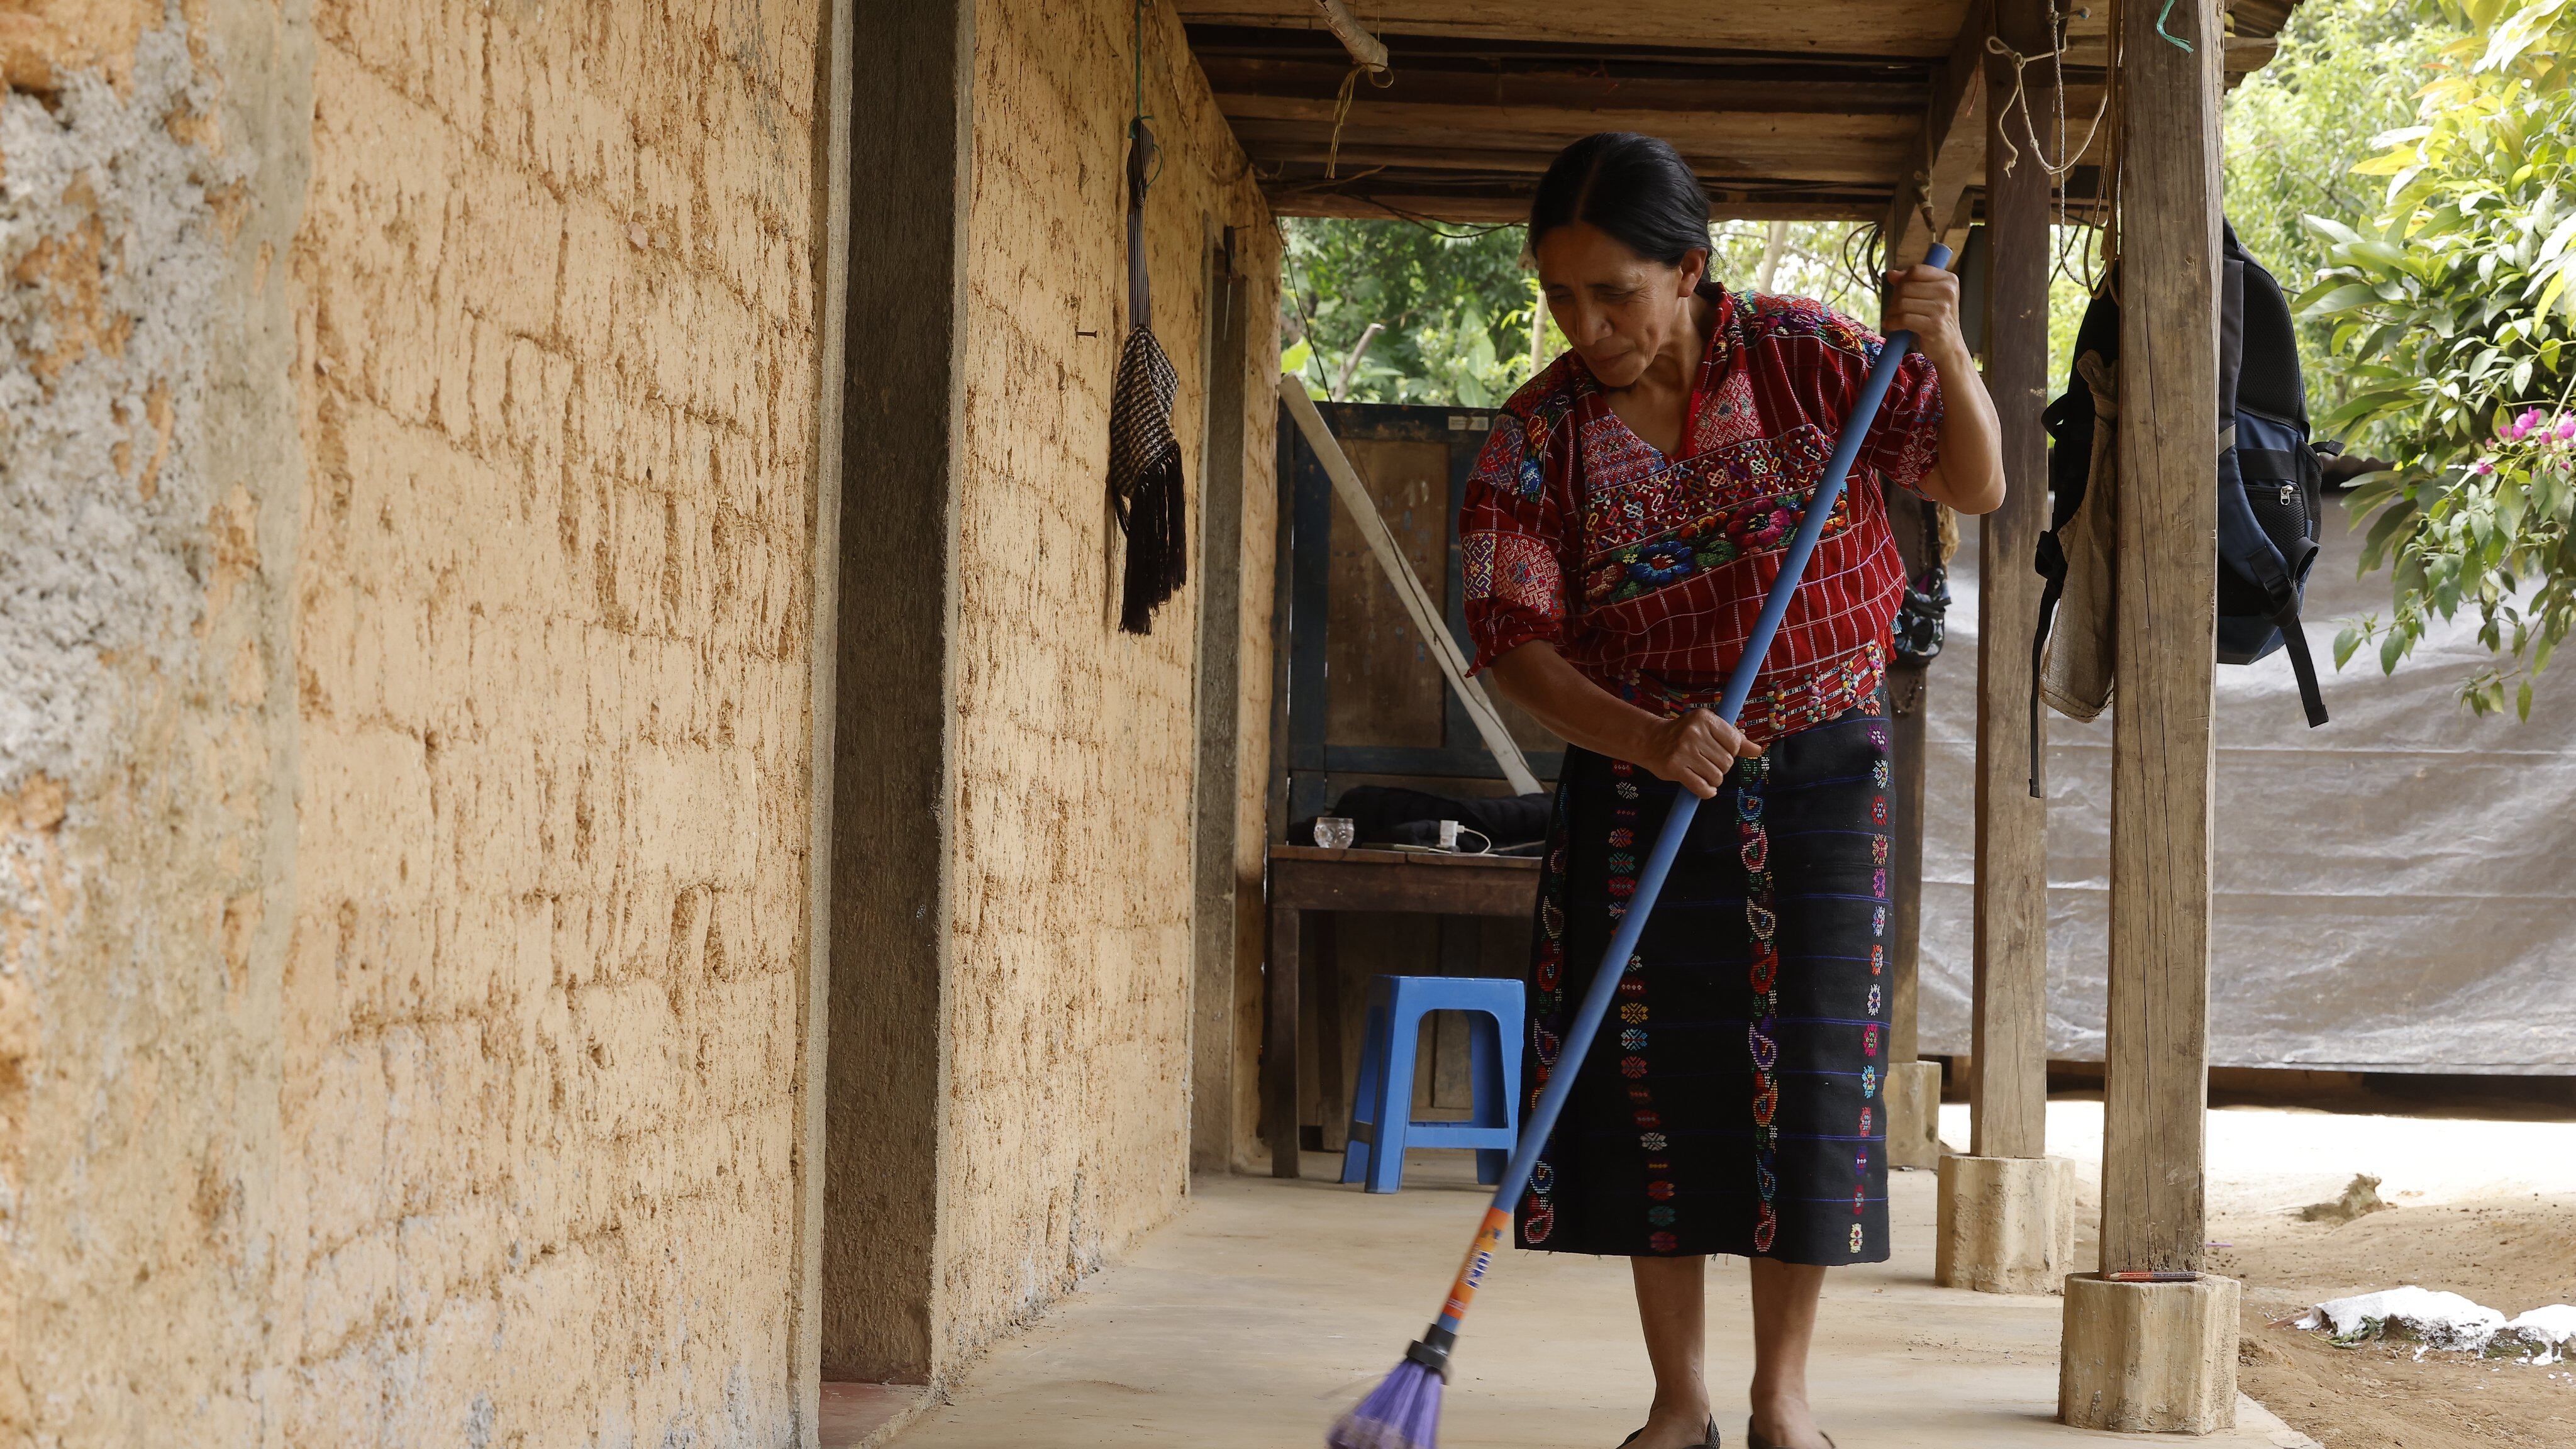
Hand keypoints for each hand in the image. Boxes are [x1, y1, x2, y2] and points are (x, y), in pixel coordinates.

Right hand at [1634, 709, 1761, 798]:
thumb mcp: (1707, 729)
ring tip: (1701, 773)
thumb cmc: (1683, 735)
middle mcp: (1694, 732)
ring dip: (1713, 780)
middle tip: (1706, 762)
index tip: (1719, 752)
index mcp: (1704, 718)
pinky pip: (1702, 788)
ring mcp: (1683, 751)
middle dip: (1721, 767)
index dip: (1730, 752)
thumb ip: (1734, 739)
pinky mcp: (1675, 768)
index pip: (1734, 743)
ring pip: (1717, 776)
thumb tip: (1757, 750)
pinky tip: (1704, 788)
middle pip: (1727, 762)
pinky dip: (1707, 792)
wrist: (1649, 740)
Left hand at [1881, 264, 1968, 366]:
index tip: (1900, 292)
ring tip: (1894, 318)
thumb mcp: (1928, 296)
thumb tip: (1890, 274)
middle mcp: (1948, 292)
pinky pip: (1903, 319)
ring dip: (1892, 312)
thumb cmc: (1937, 319)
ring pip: (1902, 303)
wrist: (1949, 346)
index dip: (1902, 280)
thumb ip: (1911, 282)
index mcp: (1949, 280)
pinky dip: (1892, 323)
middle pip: (1906, 286)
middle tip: (1896, 309)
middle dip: (1895, 299)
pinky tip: (1891, 325)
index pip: (1916, 270)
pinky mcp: (1934, 325)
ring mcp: (1942, 309)